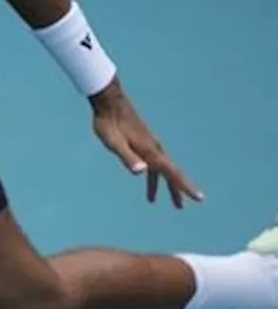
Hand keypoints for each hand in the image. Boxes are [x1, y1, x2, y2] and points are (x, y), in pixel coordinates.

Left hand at [90, 82, 202, 207]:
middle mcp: (153, 148)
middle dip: (175, 190)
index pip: (172, 173)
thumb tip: (142, 171)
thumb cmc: (109, 123)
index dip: (185, 186)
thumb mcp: (114, 143)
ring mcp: (149, 144)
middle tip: (181, 206)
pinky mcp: (142, 141)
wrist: (109, 101)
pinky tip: (144, 176)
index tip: (200, 198)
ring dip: (159, 184)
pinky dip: (150, 173)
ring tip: (153, 200)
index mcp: (150, 151)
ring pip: (159, 168)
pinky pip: (150, 161)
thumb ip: (128, 157)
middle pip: (169, 173)